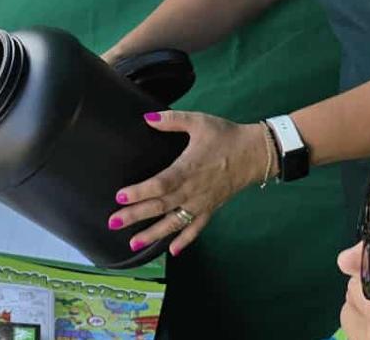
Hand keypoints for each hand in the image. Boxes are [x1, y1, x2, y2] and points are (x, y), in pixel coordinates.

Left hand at [109, 111, 271, 255]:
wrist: (256, 153)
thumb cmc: (226, 136)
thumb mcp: (199, 122)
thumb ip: (172, 120)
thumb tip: (146, 118)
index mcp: (188, 169)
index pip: (160, 184)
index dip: (140, 192)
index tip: (120, 197)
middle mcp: (192, 191)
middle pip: (161, 206)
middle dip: (136, 216)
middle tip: (113, 223)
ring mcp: (202, 203)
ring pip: (175, 222)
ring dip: (153, 234)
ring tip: (133, 243)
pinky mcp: (211, 209)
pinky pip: (196, 228)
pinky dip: (185, 240)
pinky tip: (172, 251)